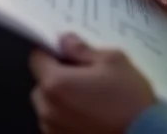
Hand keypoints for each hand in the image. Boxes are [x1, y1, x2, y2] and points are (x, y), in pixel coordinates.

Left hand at [29, 34, 155, 133]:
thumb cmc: (129, 100)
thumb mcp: (113, 61)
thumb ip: (82, 49)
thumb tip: (64, 40)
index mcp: (55, 83)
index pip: (37, 58)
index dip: (53, 52)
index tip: (69, 54)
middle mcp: (48, 109)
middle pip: (42, 84)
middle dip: (58, 77)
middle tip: (86, 77)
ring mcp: (54, 129)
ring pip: (49, 106)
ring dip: (62, 100)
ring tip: (91, 100)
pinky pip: (57, 124)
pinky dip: (69, 118)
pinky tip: (92, 115)